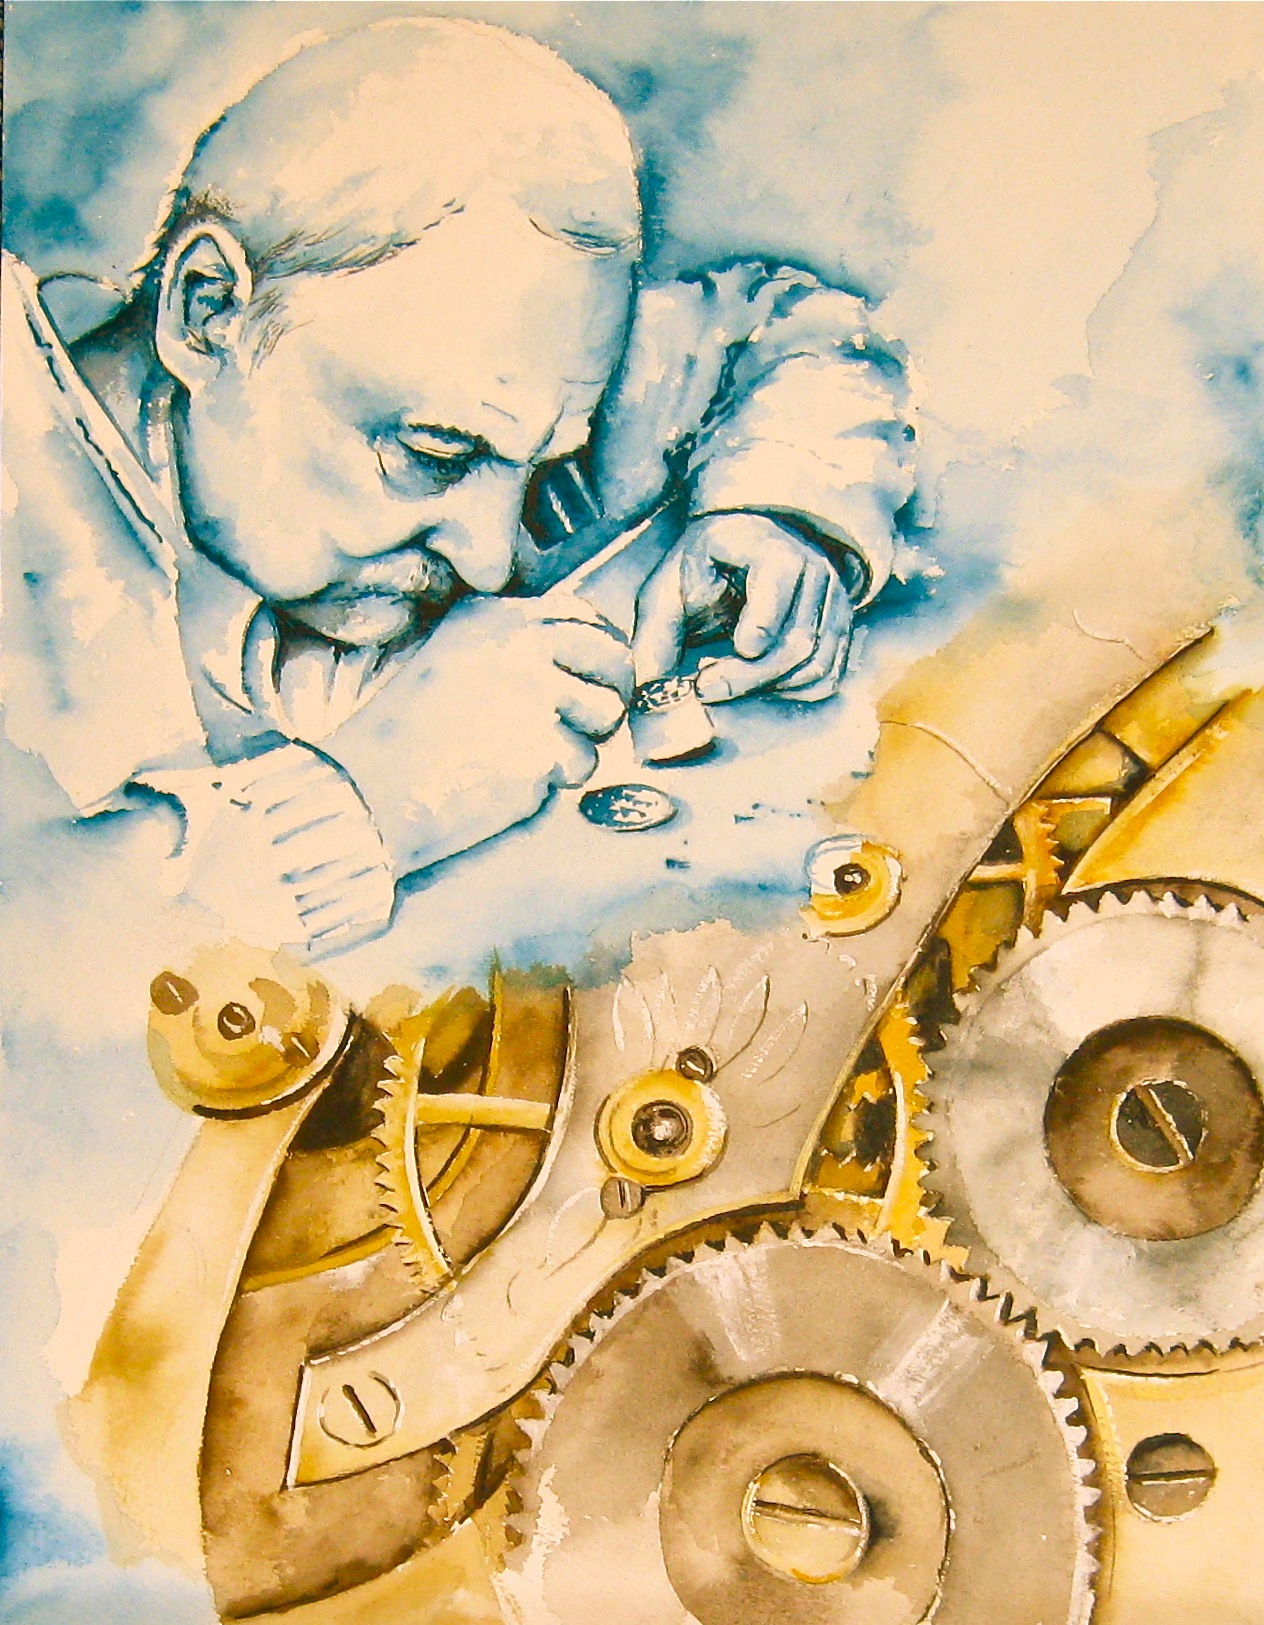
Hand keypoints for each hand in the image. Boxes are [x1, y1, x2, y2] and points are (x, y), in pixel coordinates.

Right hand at [322, 594, 631, 872]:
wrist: (373, 787)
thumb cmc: (412, 735)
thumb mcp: (458, 659)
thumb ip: (519, 647)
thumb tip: (595, 655)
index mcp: (496, 616)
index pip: (582, 616)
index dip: (600, 651)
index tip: (594, 679)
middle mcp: (519, 642)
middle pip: (612, 657)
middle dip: (606, 694)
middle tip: (580, 724)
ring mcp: (534, 690)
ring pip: (606, 712)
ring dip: (582, 739)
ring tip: (532, 752)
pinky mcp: (543, 742)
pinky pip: (585, 762)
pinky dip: (559, 779)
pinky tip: (515, 778)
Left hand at [632, 512, 854, 703]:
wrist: (740, 553)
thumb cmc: (701, 570)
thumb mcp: (668, 589)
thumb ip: (656, 634)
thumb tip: (650, 689)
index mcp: (769, 545)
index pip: (781, 575)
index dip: (762, 618)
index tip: (738, 648)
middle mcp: (814, 569)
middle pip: (798, 639)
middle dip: (749, 675)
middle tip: (706, 687)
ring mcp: (833, 601)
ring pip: (815, 664)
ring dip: (767, 687)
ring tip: (726, 684)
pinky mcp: (838, 630)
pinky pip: (826, 676)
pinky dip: (792, 692)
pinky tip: (757, 686)